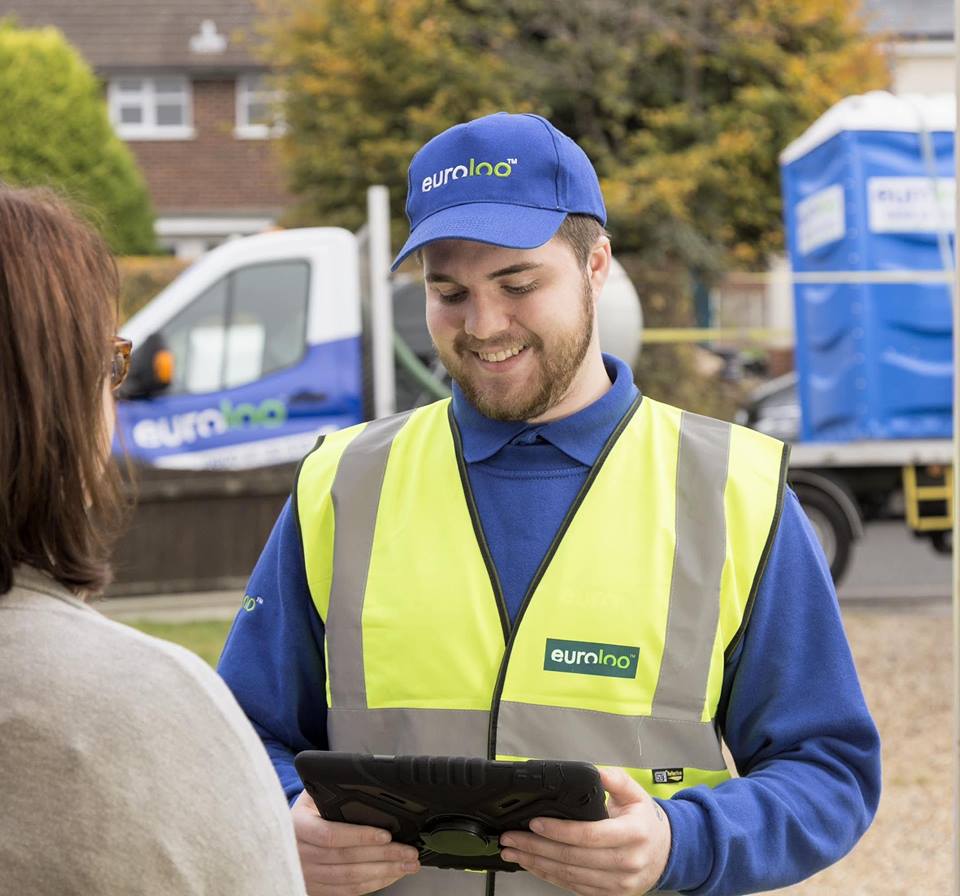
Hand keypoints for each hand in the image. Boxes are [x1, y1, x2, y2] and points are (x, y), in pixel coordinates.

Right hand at [292, 789, 420, 894]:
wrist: (283, 839)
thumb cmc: (306, 814)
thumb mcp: (311, 796)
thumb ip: (330, 788)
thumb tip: (357, 779)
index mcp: (298, 827)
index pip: (331, 836)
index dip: (360, 836)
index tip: (386, 835)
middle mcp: (301, 856)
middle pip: (347, 860)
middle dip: (384, 856)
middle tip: (409, 852)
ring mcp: (309, 876)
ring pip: (351, 879)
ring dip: (384, 873)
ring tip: (407, 865)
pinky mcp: (318, 890)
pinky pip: (349, 891)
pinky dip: (374, 884)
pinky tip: (391, 875)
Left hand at [498, 767, 670, 895]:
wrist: (666, 854)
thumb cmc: (645, 822)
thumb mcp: (635, 793)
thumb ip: (614, 779)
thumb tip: (593, 771)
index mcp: (633, 833)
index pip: (589, 835)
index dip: (558, 830)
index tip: (534, 823)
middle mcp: (626, 862)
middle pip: (572, 858)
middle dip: (535, 848)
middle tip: (511, 838)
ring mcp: (618, 883)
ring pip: (569, 876)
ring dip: (536, 864)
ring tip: (513, 852)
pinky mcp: (609, 895)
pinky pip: (574, 887)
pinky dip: (549, 876)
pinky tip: (533, 865)